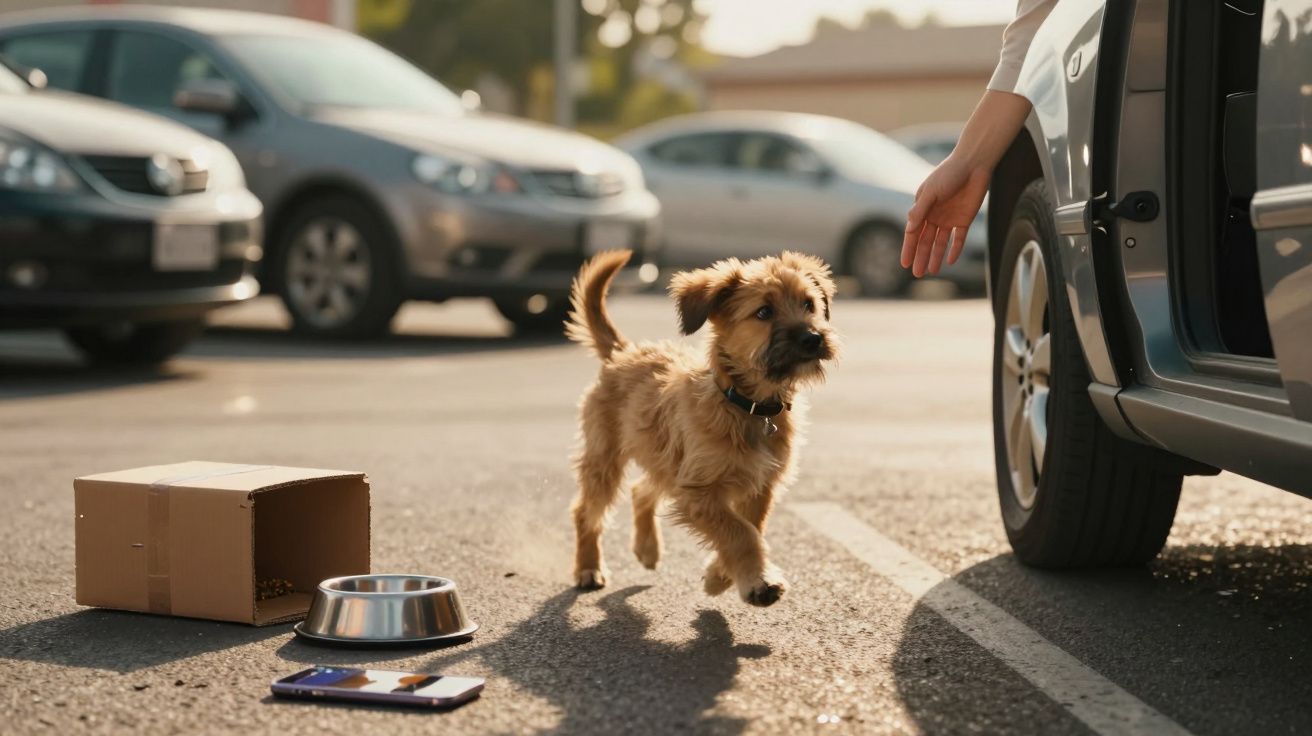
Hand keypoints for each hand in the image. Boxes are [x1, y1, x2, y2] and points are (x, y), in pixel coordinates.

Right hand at [901, 154, 990, 277]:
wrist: (974, 164)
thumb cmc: (949, 173)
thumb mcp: (931, 191)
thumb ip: (920, 210)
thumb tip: (909, 229)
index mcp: (923, 208)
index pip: (913, 233)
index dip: (908, 248)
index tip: (905, 264)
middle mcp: (934, 216)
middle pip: (925, 241)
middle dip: (920, 257)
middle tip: (917, 274)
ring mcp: (949, 218)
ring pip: (940, 242)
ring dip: (935, 256)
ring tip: (932, 271)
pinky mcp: (965, 219)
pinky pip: (958, 238)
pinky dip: (954, 249)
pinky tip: (950, 261)